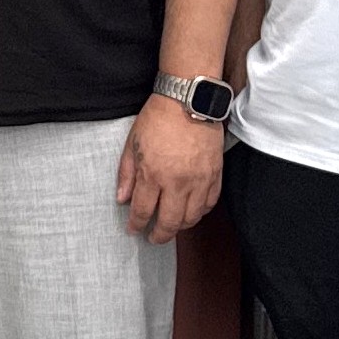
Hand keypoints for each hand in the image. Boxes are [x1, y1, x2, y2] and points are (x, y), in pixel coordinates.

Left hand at [117, 95, 223, 243]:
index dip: (137, 225)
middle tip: (153, 238)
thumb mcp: (132, 144)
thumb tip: (122, 199)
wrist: (188, 100)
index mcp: (153, 174)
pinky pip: (210, 203)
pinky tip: (192, 211)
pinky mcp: (215, 174)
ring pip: (192, 217)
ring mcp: (199, 180)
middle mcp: (177, 182)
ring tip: (173, 226)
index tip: (133, 229)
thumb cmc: (158, 118)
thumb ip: (127, 174)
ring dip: (181, 227)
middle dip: (159, 236)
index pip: (143, 211)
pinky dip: (200, 212)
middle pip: (170, 223)